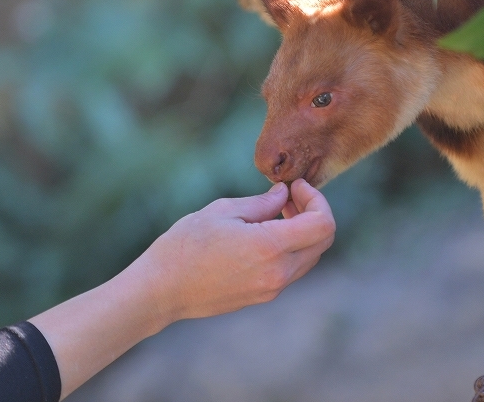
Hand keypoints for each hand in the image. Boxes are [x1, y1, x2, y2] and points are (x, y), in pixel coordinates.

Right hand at [136, 179, 335, 322]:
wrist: (159, 291)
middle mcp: (279, 273)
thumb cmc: (185, 246)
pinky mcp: (264, 296)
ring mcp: (273, 289)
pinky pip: (294, 269)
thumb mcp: (223, 211)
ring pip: (311, 256)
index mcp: (270, 247)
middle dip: (314, 212)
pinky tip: (268, 233)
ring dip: (305, 231)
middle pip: (324, 241)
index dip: (317, 199)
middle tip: (289, 197)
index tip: (296, 186)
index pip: (324, 224)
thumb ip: (262, 202)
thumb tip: (285, 194)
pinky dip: (293, 247)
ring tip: (277, 213)